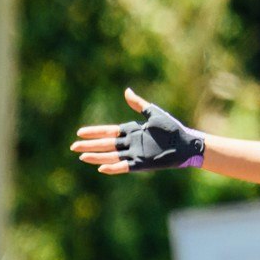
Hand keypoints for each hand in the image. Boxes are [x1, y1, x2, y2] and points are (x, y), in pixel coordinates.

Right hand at [71, 90, 206, 172]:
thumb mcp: (153, 113)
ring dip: (97, 157)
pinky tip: (101, 168)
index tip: (80, 132)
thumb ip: (139, 104)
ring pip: (111, 156)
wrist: (185, 143)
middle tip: (73, 147)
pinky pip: (125, 166)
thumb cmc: (172, 128)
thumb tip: (126, 91)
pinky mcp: (142, 164)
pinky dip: (114, 167)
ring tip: (82, 157)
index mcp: (132, 131)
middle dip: (90, 146)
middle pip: (106, 145)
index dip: (94, 132)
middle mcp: (131, 143)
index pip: (108, 132)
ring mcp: (135, 154)